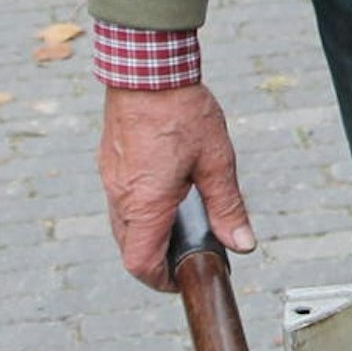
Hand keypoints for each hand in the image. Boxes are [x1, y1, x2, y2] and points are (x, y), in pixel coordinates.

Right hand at [99, 82, 255, 289]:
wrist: (147, 69)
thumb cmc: (181, 111)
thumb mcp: (216, 162)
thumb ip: (227, 207)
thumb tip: (242, 243)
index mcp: (146, 204)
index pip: (140, 264)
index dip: (160, 281)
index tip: (181, 280)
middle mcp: (121, 196)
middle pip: (130, 249)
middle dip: (156, 261)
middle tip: (186, 255)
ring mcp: (111, 179)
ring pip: (122, 225)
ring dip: (147, 234)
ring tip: (180, 223)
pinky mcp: (109, 162)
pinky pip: (119, 201)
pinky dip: (139, 210)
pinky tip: (165, 192)